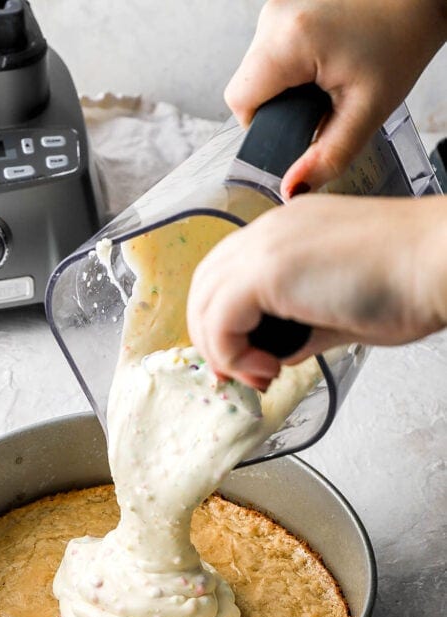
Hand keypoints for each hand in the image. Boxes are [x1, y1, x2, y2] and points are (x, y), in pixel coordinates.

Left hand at [186, 194, 446, 387]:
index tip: (247, 362)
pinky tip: (269, 368)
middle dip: (214, 340)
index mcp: (286, 231)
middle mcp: (269, 230)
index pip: (226, 276)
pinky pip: (219, 321)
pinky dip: (232, 355)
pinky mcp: (266, 270)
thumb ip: (300, 329)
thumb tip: (277, 353)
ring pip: (203, 304)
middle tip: (241, 376)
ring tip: (262, 375)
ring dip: (223, 351)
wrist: (440, 263)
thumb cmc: (409, 283)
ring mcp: (265, 245)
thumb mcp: (339, 312)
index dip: (224, 324)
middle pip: (204, 287)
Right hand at [226, 0, 446, 197]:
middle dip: (277, 104)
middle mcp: (274, 17)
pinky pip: (270, 46)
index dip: (262, 125)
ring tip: (325, 78)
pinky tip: (323, 59)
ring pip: (256, 65)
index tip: (296, 125)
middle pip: (246, 84)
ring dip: (283, 82)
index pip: (239, 102)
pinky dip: (290, 62)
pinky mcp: (285, 0)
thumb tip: (291, 191)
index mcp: (289, 42)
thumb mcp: (366, 111)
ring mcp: (276, 3)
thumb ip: (327, 157)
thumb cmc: (402, 40)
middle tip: (319, 102)